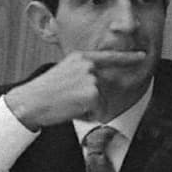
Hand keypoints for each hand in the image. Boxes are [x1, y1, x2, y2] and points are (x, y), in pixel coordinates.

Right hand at [2, 50, 147, 128]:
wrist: (29, 102)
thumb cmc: (44, 92)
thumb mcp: (63, 72)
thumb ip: (82, 72)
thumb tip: (98, 81)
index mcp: (80, 58)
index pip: (109, 57)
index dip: (128, 57)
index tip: (143, 56)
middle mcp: (88, 65)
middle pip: (104, 87)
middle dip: (91, 100)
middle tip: (67, 99)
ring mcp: (91, 79)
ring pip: (101, 101)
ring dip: (87, 108)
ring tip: (67, 103)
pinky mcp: (93, 94)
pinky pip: (98, 111)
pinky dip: (87, 116)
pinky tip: (70, 110)